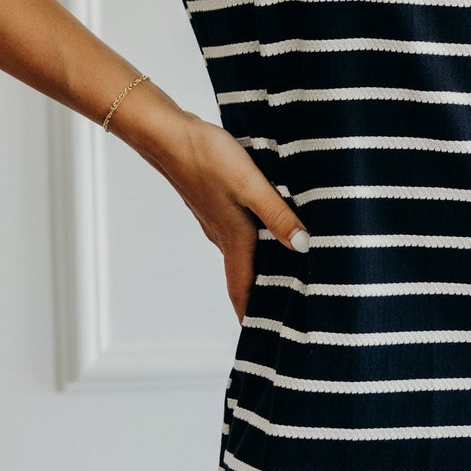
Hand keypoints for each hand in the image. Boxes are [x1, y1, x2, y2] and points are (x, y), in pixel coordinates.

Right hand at [146, 108, 308, 326]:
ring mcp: (215, 219)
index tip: (264, 336)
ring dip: (259, 266)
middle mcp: (222, 235)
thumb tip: (302, 247)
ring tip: (287, 272)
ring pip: (241, 251)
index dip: (251, 314)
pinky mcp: (214, 201)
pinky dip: (255, 240)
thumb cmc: (207, 157)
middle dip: (261, 294)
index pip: (242, 289)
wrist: (168, 134)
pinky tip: (269, 227)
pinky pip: (237, 230)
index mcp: (233, 238)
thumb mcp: (251, 185)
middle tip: (286, 308)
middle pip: (243, 275)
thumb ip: (277, 215)